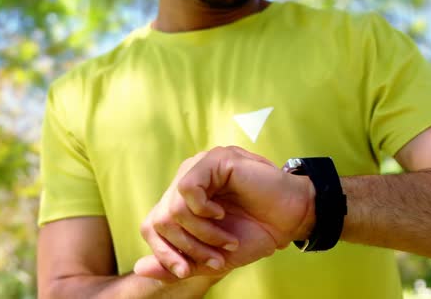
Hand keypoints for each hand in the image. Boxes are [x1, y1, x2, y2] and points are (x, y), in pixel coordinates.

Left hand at [135, 146, 314, 280]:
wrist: (290, 219)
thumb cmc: (254, 233)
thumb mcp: (212, 257)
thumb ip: (178, 263)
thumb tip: (140, 269)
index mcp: (183, 200)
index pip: (152, 225)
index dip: (163, 252)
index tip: (185, 270)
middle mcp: (186, 180)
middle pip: (160, 220)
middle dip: (187, 248)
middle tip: (215, 258)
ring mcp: (198, 167)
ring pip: (173, 208)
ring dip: (201, 234)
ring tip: (226, 240)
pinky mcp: (214, 161)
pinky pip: (188, 189)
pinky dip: (203, 211)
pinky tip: (221, 214)